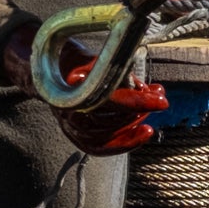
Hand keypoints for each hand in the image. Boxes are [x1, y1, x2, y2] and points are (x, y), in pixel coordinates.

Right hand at [0, 21, 167, 155]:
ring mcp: (69, 125)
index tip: (161, 99)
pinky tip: (141, 135)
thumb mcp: (99, 60)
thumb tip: (151, 92)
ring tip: (149, 111)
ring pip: (109, 135)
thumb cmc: (76, 61)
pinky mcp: (73, 135)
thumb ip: (123, 75)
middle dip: (141, 110)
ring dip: (135, 124)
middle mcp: (69, 110)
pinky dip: (123, 143)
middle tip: (158, 98)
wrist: (47, 70)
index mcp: (74, 87)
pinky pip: (100, 147)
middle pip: (113, 119)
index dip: (140, 101)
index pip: (113, 99)